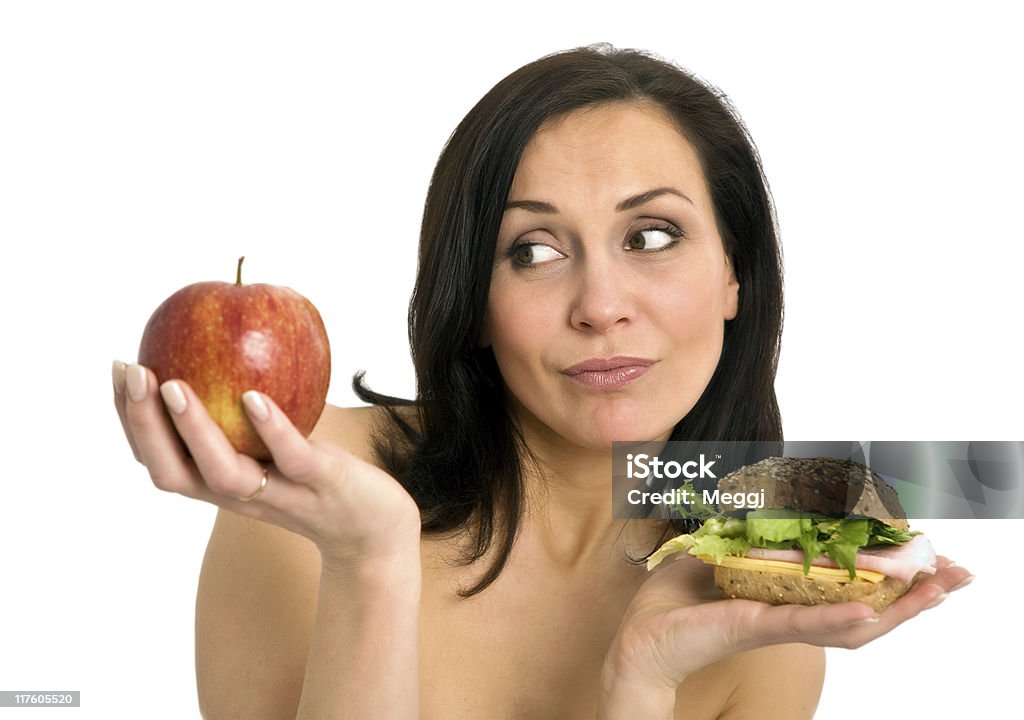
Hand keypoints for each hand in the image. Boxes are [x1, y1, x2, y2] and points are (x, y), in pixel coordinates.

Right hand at [112, 361, 420, 567]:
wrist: (373, 528)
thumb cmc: (316, 477)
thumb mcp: (270, 446)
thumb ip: (242, 414)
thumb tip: (220, 347)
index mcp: (218, 482)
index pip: (157, 457)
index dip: (130, 419)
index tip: (118, 371)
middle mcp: (238, 494)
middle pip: (172, 471)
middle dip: (143, 423)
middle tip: (132, 371)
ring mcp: (278, 491)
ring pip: (223, 472)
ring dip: (193, 429)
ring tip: (173, 385)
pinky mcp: (321, 483)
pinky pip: (291, 458)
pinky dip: (271, 430)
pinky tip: (254, 398)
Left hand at [603, 551, 972, 701]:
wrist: (639, 636)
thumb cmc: (677, 600)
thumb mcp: (718, 552)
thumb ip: (746, 529)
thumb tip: (763, 491)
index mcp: (791, 596)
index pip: (854, 586)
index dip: (895, 574)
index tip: (933, 556)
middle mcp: (795, 614)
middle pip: (869, 607)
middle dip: (918, 592)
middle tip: (961, 574)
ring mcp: (780, 625)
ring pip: (851, 622)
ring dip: (897, 607)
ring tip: (939, 590)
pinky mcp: (755, 628)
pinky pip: (803, 625)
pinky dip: (836, 618)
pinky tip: (868, 610)